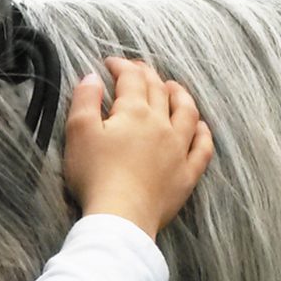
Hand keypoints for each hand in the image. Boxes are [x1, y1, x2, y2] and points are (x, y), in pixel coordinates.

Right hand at [63, 58, 213, 238]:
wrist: (120, 216)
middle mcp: (161, 124)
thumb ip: (84, 101)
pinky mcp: (186, 174)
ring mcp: (178, 149)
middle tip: (138, 70)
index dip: (121, 67)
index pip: (131, 80)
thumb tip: (91, 77)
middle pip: (159, 91)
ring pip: (187, 113)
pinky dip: (202, 134)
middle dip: (148, 76)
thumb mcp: (78, 134)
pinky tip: (200, 128)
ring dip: (181, 96)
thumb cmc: (94, 176)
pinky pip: (202, 148)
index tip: (110, 63)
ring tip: (174, 88)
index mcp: (134, 112)